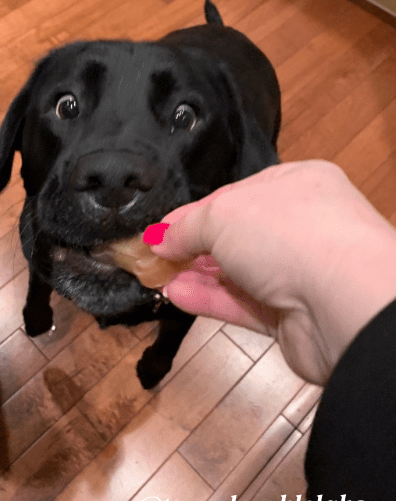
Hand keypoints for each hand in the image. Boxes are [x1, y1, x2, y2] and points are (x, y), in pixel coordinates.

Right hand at [145, 160, 395, 383]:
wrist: (346, 301)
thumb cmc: (287, 234)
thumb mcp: (222, 214)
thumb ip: (187, 226)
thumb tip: (159, 240)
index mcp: (295, 184)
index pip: (235, 194)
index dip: (194, 212)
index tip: (159, 229)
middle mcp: (301, 225)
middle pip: (235, 235)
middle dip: (192, 246)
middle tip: (153, 258)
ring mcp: (299, 272)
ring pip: (237, 272)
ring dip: (196, 275)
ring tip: (156, 279)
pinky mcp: (293, 316)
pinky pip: (243, 303)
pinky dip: (209, 300)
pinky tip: (176, 297)